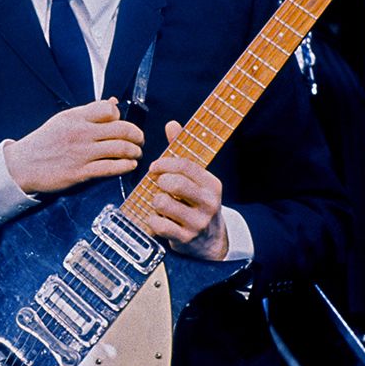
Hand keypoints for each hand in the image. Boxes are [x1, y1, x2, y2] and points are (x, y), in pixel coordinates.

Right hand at [3, 98, 143, 194]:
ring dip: (134, 151)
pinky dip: (126, 166)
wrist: (22, 165)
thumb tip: (114, 102)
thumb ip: (89, 112)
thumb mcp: (64, 120)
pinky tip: (129, 165)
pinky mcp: (81, 172)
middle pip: (122, 129)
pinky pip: (111, 168)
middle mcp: (81, 133)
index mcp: (76, 117)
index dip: (120, 116)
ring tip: (136, 153)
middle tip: (139, 140)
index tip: (121, 124)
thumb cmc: (44, 142)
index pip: (110, 109)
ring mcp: (81, 153)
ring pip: (120, 148)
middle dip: (137, 135)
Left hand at [145, 120, 228, 259]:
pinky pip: (157, 223)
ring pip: (162, 202)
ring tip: (160, 204)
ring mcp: (197, 222)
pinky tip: (159, 219)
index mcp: (212, 184)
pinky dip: (152, 220)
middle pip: (175, 183)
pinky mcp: (185, 238)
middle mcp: (208, 203)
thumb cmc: (195, 202)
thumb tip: (172, 124)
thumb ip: (181, 152)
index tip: (155, 167)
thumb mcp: (195, 179)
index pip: (185, 165)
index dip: (165, 163)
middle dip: (159, 181)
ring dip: (155, 201)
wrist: (210, 241)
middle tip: (158, 185)